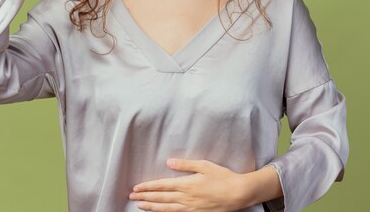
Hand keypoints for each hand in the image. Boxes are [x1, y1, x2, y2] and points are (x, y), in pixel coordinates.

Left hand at [129, 158, 247, 210]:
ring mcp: (190, 208)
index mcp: (186, 184)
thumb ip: (185, 165)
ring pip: (166, 209)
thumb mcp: (204, 165)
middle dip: (145, 197)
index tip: (136, 187)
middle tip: (132, 197)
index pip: (162, 186)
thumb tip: (168, 162)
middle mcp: (185, 198)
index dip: (148, 187)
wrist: (237, 194)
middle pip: (161, 198)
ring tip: (140, 206)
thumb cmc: (222, 177)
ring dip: (152, 207)